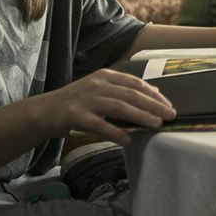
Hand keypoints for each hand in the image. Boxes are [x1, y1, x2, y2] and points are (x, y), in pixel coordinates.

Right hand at [35, 68, 175, 145]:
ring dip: (140, 116)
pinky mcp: (75, 116)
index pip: (135, 83)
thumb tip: (153, 95)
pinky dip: (115, 132)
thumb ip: (123, 91)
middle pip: (130, 94)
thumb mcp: (100, 90)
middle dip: (153, 105)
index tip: (168, 104)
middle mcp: (97, 84)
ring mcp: (86, 100)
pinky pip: (99, 125)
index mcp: (105, 76)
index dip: (153, 94)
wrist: (45, 111)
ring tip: (156, 124)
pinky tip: (128, 139)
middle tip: (170, 115)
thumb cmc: (77, 102)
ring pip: (118, 107)